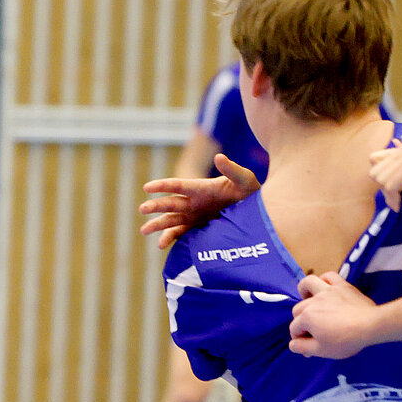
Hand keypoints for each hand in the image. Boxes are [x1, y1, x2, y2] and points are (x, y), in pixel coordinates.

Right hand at [139, 154, 261, 249]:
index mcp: (201, 189)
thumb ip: (232, 170)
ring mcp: (194, 217)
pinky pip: (180, 235)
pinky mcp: (198, 229)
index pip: (178, 186)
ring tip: (144, 231)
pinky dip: (171, 239)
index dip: (163, 186)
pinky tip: (162, 245)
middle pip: (170, 204)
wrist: (258, 214)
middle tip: (142, 209)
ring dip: (157, 225)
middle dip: (156, 206)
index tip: (147, 187)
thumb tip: (219, 156)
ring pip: (171, 220)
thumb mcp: (245, 180)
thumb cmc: (251, 193)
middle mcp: (193, 202)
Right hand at [289, 271, 380, 358]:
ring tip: (308, 299)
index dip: (299, 339)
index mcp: (306, 317)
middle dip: (301, 321)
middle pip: (298, 310)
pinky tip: (325, 287)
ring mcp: (327, 291)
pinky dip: (324, 280)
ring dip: (304, 291)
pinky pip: (329, 276)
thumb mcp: (322, 351)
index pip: (294, 328)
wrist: (372, 326)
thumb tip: (292, 345)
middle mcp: (313, 301)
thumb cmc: (347, 339)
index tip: (309, 347)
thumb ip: (302, 348)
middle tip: (313, 332)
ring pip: (308, 284)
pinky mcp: (342, 286)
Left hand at [368, 138, 401, 221]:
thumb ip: (387, 167)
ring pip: (382, 180)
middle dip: (383, 187)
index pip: (373, 158)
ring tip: (398, 199)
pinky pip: (391, 186)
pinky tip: (399, 203)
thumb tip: (371, 157)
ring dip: (389, 195)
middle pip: (375, 170)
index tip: (389, 185)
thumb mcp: (401, 176)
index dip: (378, 175)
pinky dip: (393, 198)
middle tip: (395, 195)